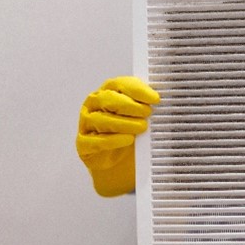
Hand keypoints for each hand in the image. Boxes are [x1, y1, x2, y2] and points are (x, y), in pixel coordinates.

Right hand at [76, 77, 159, 196]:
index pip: (120, 84)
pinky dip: (114, 140)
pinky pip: (96, 140)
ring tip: (142, 127)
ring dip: (125, 123)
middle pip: (108, 99)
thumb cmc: (128, 130)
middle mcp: (94, 104)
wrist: (118, 160)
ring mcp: (86, 123)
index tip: (155, 98)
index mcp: (107, 91)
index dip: (138, 90)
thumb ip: (146, 104)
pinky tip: (128, 139)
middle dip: (131, 105)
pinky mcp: (83, 143)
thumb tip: (161, 99)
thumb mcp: (138, 115)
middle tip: (148, 113)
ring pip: (102, 119)